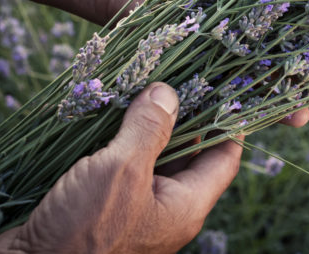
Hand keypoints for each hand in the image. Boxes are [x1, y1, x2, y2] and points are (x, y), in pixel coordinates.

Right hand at [0, 83, 241, 253]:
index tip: (224, 87)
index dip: (227, 122)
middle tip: (174, 74)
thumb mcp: (121, 171)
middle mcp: (167, 208)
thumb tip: (168, 93)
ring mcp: (135, 208)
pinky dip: (118, 140)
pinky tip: (108, 113)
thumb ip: (149, 129)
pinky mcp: (103, 206)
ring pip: (151, 156)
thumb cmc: (81, 234)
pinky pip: (121, 166)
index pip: (224, 157)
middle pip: (188, 152)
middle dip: (181, 115)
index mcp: (186, 205)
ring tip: (140, 84)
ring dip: (145, 124)